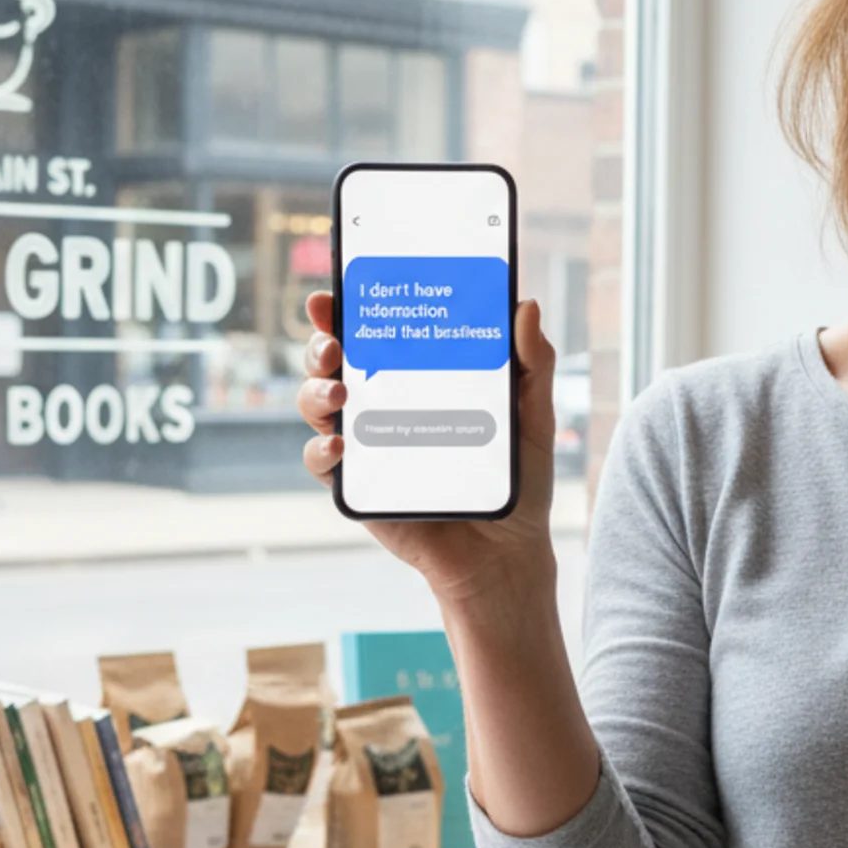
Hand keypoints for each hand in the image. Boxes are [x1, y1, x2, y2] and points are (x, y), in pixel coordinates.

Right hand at [297, 290, 559, 610]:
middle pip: (334, 362)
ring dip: (314, 390)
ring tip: (338, 391)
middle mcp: (384, 405)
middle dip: (320, 342)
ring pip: (318, 405)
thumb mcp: (533, 416)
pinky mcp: (357, 486)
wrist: (505, 554)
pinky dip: (321, 449)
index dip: (346, 309)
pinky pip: (322, 462)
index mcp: (418, 378)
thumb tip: (528, 304)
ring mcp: (366, 445)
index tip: (332, 294)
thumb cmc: (516, 480)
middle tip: (333, 341)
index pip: (375, 332)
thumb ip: (533, 362)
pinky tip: (341, 443)